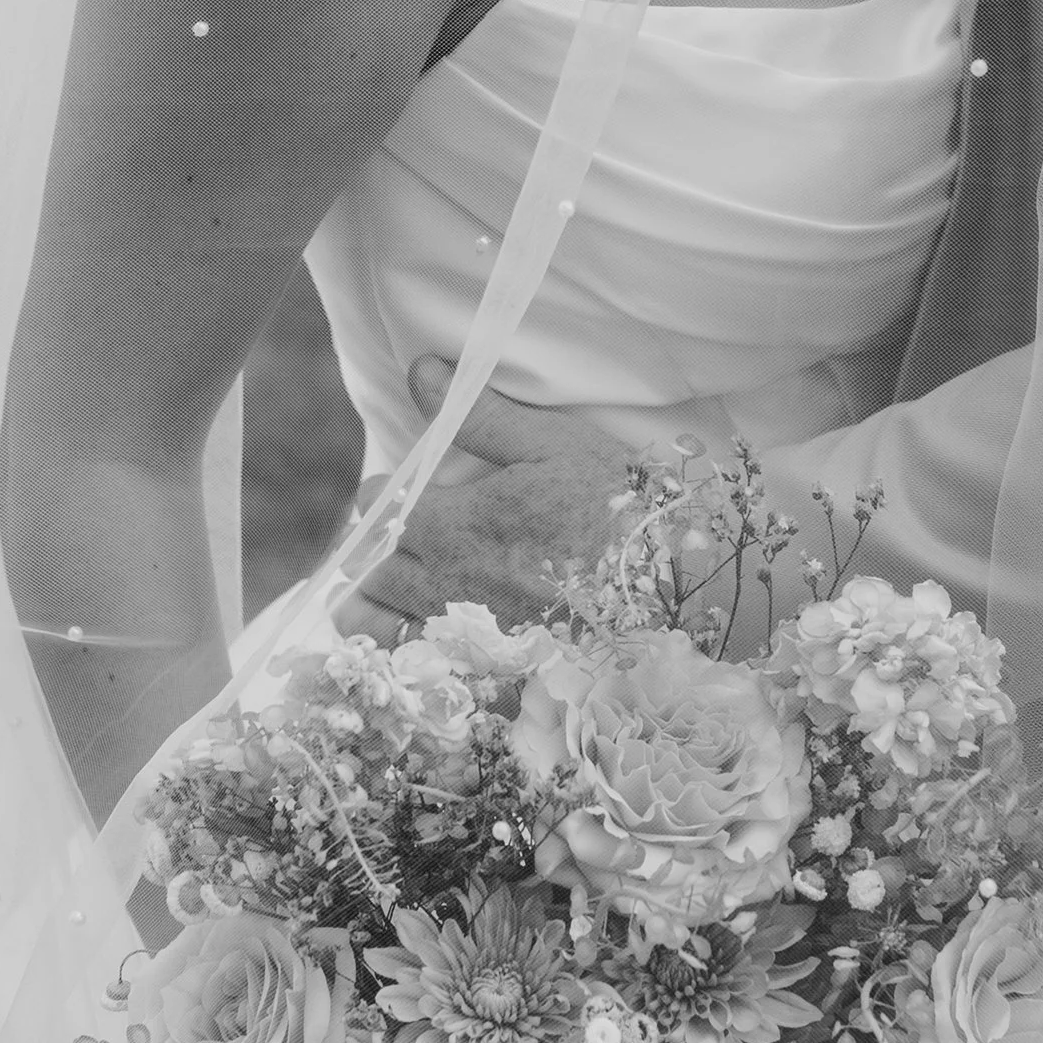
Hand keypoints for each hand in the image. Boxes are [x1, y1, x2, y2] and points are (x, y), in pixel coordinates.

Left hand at [332, 374, 651, 643]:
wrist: (672, 584)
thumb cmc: (617, 504)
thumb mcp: (552, 443)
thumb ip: (480, 413)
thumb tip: (420, 370)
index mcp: (457, 524)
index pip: (381, 510)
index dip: (380, 498)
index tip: (394, 493)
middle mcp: (451, 585)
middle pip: (371, 577)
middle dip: (370, 557)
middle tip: (389, 545)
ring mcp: (469, 637)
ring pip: (384, 629)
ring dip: (374, 611)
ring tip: (386, 597)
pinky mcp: (491, 672)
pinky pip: (422, 672)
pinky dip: (407, 656)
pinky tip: (423, 642)